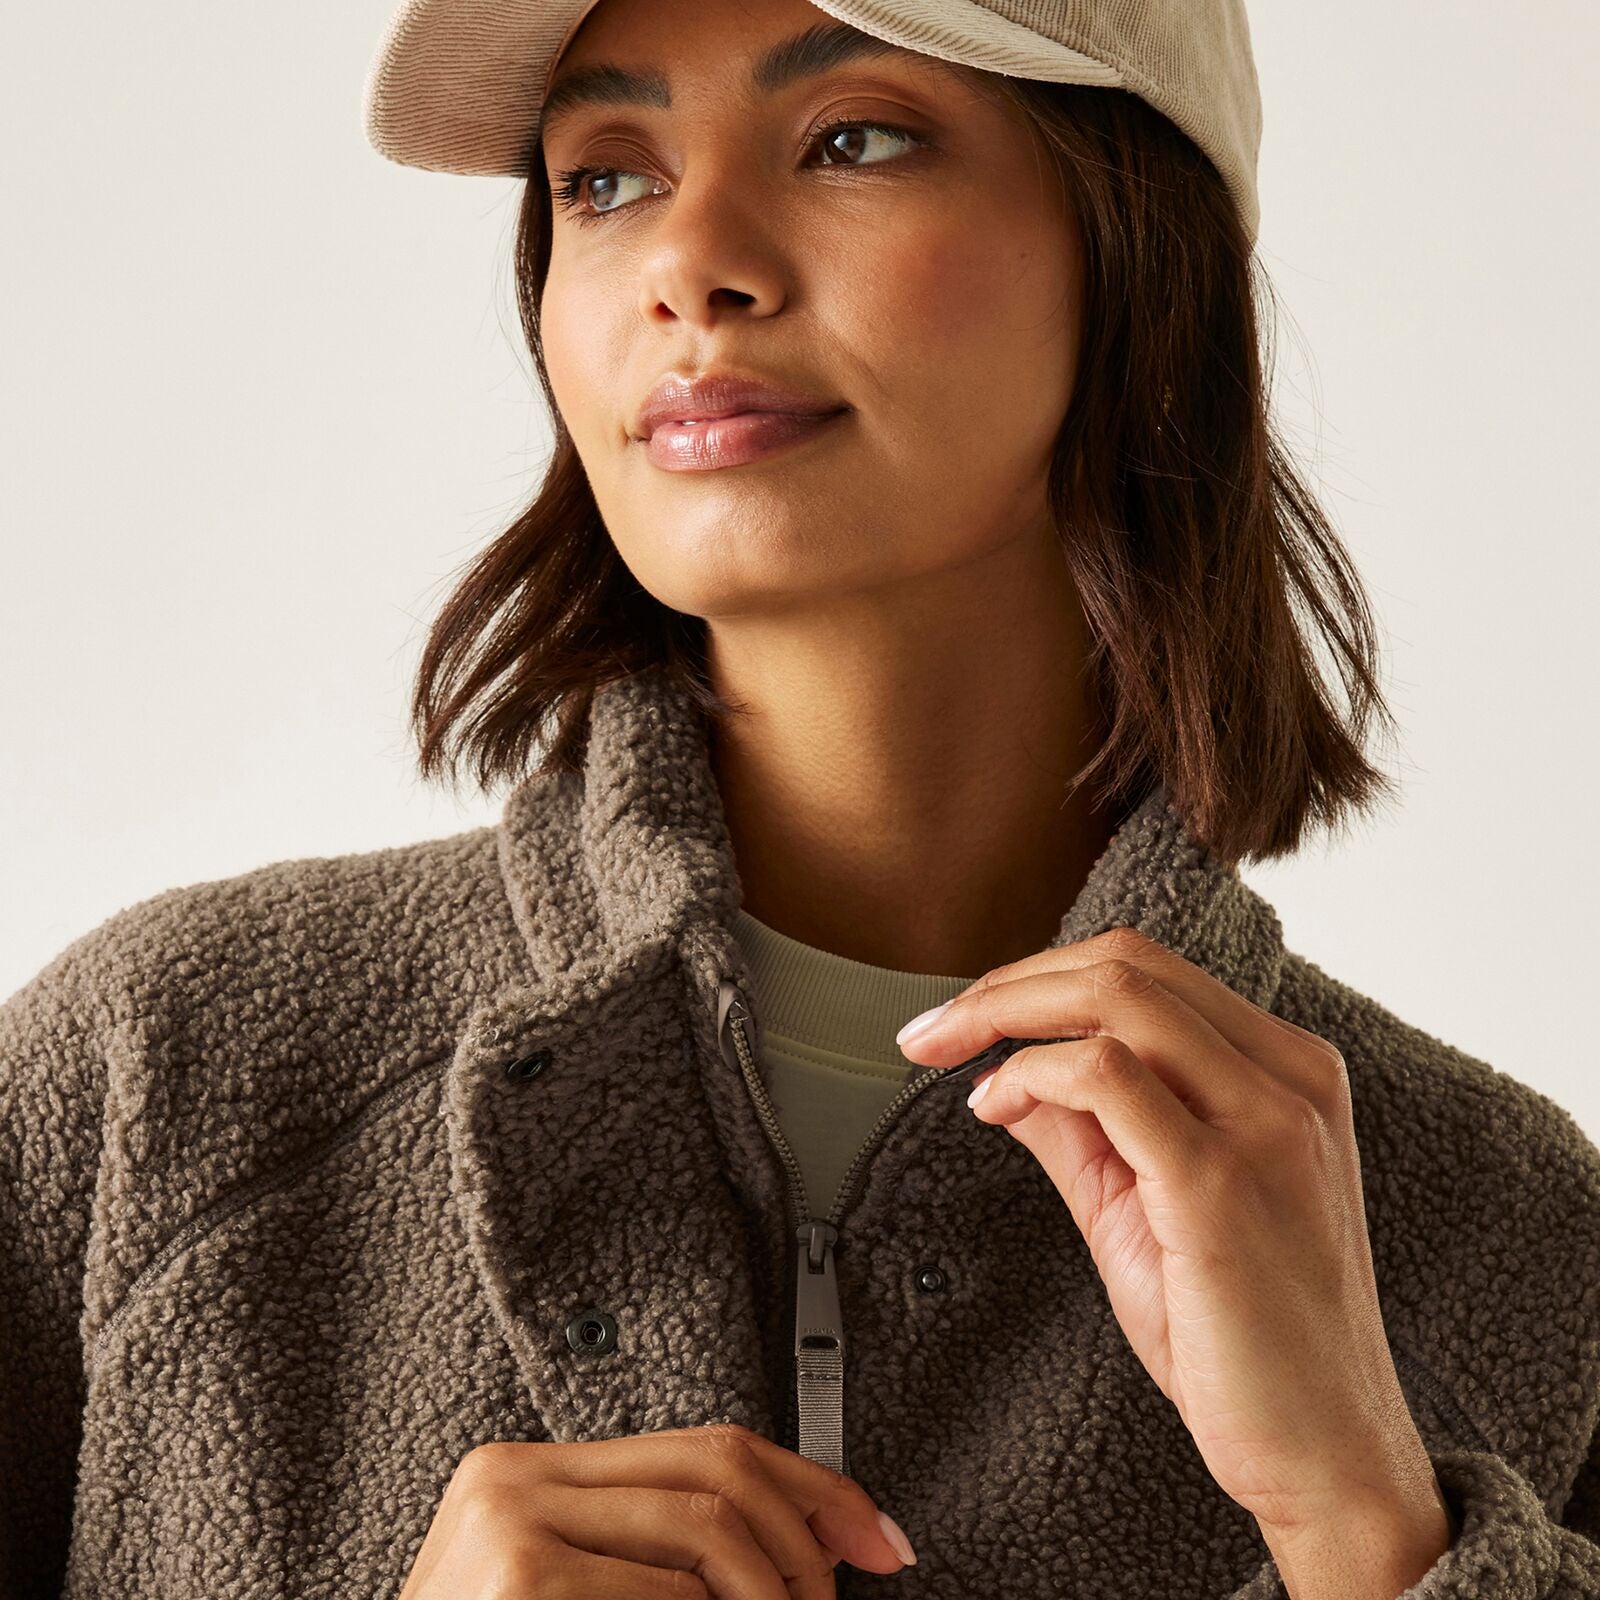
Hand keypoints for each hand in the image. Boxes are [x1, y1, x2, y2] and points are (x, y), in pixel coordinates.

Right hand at [396, 1422, 912, 1597]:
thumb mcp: (574, 1590)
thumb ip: (655, 1554)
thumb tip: (802, 1552)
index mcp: (528, 1469)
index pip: (706, 1445)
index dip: (812, 1484)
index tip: (876, 1538)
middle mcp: (515, 1474)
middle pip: (717, 1471)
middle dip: (805, 1539)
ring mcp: (510, 1520)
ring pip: (705, 1533)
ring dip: (771, 1594)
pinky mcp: (518, 1577)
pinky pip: (665, 1599)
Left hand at [896, 926, 1444, 1550]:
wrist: (1323, 1455)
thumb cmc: (1245, 1336)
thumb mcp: (1146, 1202)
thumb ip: (1085, 1126)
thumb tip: (1006, 1067)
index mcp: (1286, 1071)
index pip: (1147, 969)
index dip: (1038, 976)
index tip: (964, 1016)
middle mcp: (1289, 1080)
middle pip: (1127, 964)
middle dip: (1008, 983)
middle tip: (930, 1027)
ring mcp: (1266, 1125)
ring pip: (1119, 997)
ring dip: (1006, 1012)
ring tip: (949, 1054)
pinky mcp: (1223, 1184)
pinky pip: (1107, 1077)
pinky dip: (1030, 1072)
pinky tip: (995, 1106)